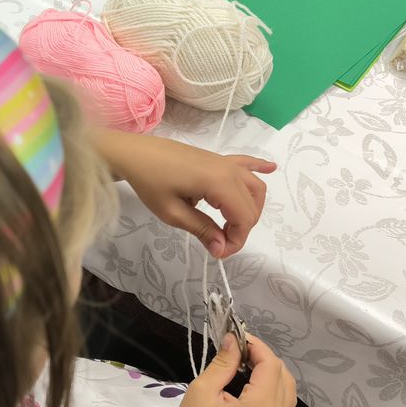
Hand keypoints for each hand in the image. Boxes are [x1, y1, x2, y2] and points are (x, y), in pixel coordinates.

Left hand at [93, 130, 275, 258]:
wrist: (134, 153)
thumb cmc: (149, 182)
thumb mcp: (172, 213)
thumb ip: (202, 229)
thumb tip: (222, 249)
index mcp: (219, 183)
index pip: (244, 217)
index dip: (236, 240)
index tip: (217, 252)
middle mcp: (229, 170)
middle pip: (252, 205)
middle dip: (241, 229)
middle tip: (218, 243)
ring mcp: (225, 162)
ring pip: (254, 187)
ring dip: (250, 208)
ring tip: (232, 224)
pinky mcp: (217, 158)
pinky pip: (245, 162)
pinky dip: (259, 167)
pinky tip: (271, 169)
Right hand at [169, 333, 296, 406]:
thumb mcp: (202, 392)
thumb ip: (223, 363)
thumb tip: (233, 339)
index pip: (270, 366)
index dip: (256, 347)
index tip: (236, 337)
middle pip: (282, 374)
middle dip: (262, 356)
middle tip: (237, 350)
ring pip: (287, 386)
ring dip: (270, 370)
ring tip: (245, 364)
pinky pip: (284, 400)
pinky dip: (273, 385)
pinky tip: (252, 382)